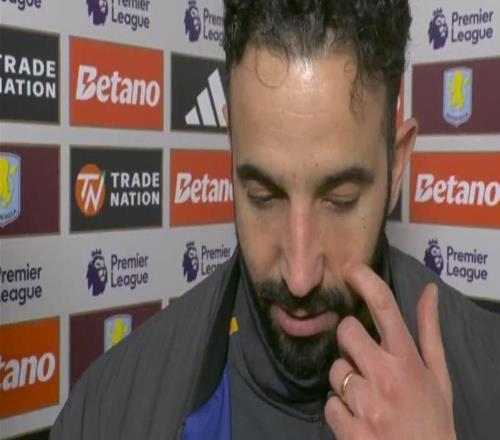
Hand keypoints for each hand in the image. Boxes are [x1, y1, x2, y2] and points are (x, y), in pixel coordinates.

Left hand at [324, 264, 455, 439]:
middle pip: (346, 331)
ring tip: (367, 398)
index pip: (384, 307)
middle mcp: (385, 376)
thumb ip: (429, 332)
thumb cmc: (432, 419)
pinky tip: (359, 420)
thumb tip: (428, 290)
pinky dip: (340, 411)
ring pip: (335, 371)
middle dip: (351, 340)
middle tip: (364, 359)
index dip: (364, 280)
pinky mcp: (349, 430)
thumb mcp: (438, 376)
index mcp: (408, 361)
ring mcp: (365, 404)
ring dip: (346, 382)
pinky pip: (329, 405)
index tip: (350, 268)